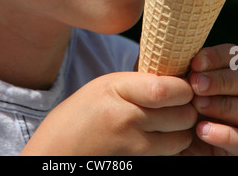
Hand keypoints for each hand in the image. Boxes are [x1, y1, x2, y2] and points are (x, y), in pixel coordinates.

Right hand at [20, 72, 195, 155]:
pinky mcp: (138, 165)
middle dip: (187, 109)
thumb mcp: (103, 86)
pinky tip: (156, 137)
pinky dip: (170, 147)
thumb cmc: (77, 116)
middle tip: (179, 104)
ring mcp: (133, 148)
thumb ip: (137, 83)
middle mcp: (127, 120)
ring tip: (167, 122)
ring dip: (181, 130)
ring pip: (180, 139)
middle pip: (181, 115)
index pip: (166, 89)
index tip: (182, 85)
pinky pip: (168, 155)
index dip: (183, 88)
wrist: (54, 155)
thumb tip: (174, 76)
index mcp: (116, 91)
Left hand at [184, 44, 237, 155]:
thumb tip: (166, 56)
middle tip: (196, 84)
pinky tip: (203, 130)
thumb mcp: (178, 85)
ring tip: (198, 105)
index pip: (230, 56)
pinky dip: (224, 133)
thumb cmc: (176, 105)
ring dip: (221, 105)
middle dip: (219, 80)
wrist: (177, 139)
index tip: (195, 63)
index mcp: (226, 70)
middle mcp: (237, 91)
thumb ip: (180, 71)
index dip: (215, 58)